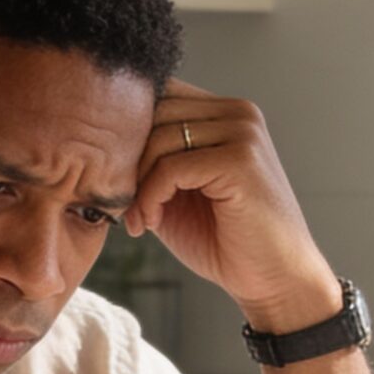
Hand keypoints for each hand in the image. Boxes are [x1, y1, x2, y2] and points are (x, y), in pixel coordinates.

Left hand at [125, 79, 339, 330]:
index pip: (158, 94)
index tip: (120, 181)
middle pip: (154, 111)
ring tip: (139, 219)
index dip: (128, 134)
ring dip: (136, 183)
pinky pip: (171, 167)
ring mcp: (243, 133)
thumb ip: (150, 159)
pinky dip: (150, 197)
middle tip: (124, 205)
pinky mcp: (241, 160)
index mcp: (224, 113)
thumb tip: (100, 140)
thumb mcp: (175, 192)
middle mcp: (238, 112)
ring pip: (159, 137)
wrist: (273, 280)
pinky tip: (150, 223)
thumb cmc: (224, 240)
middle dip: (127, 159)